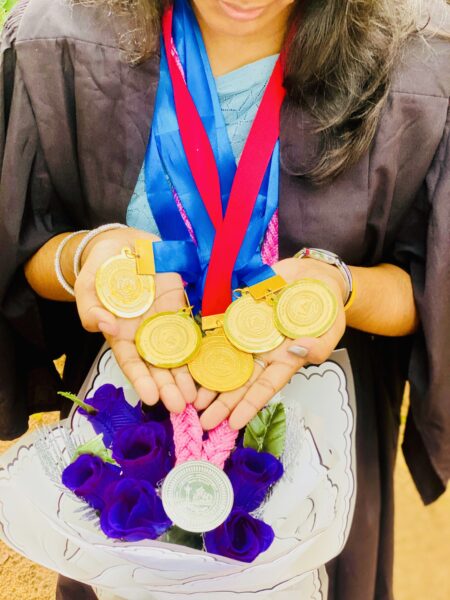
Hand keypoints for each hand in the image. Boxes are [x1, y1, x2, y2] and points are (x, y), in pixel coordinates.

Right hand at [73, 227, 196, 412]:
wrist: (125, 245)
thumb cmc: (102, 268)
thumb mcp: (88, 286)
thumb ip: (90, 309)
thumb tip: (104, 326)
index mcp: (121, 334)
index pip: (131, 363)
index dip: (141, 381)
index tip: (152, 398)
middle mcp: (144, 335)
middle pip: (157, 366)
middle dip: (168, 387)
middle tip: (180, 407)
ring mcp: (164, 323)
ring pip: (176, 355)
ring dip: (186, 377)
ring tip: (196, 398)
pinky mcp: (180, 310)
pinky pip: (192, 333)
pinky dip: (200, 351)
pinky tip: (209, 369)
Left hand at [196, 257, 346, 430]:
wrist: (314, 277)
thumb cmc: (326, 310)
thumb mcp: (330, 330)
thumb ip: (318, 345)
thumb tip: (298, 348)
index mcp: (283, 360)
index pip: (264, 387)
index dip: (249, 405)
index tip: (233, 423)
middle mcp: (261, 352)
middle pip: (239, 381)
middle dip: (221, 402)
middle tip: (203, 421)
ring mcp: (247, 334)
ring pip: (224, 360)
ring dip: (208, 379)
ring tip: (190, 398)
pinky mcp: (237, 314)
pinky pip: (218, 330)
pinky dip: (204, 345)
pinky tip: (188, 360)